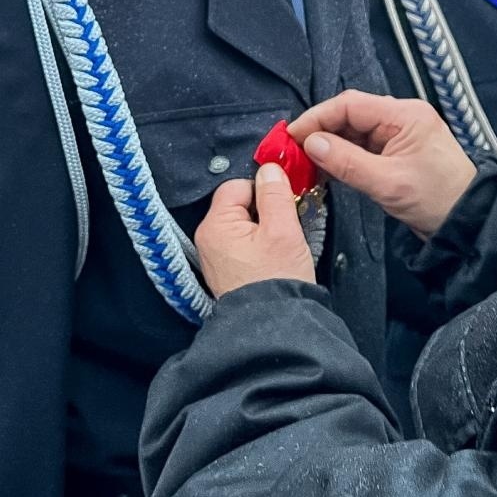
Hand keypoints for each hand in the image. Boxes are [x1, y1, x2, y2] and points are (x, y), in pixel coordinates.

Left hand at [196, 163, 315, 296]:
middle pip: (240, 205)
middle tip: (287, 225)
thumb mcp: (283, 230)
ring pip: (244, 225)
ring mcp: (217, 258)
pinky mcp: (228, 271)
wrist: (277, 328)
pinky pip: (244, 244)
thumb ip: (275, 194)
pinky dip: (261, 245)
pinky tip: (275, 258)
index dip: (264, 189)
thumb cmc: (276, 282)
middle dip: (266, 209)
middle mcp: (209, 240)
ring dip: (266, 228)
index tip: (285, 198)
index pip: (237, 185)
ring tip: (282, 245)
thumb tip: (270, 168)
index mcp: (216, 226)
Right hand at [289, 90, 475, 238]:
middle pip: (349, 116)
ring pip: (353, 132)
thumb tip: (310, 144)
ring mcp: (398, 136)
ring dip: (330, 146)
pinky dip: (342, 157)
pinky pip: (361, 148)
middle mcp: (401, 118)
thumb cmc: (436, 199)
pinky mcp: (395, 154)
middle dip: (320, 132)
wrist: (468, 223)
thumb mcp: (387, 182)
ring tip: (305, 163)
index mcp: (404, 114)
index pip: (350, 105)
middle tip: (293, 151)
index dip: (317, 118)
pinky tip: (325, 169)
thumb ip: (346, 161)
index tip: (292, 136)